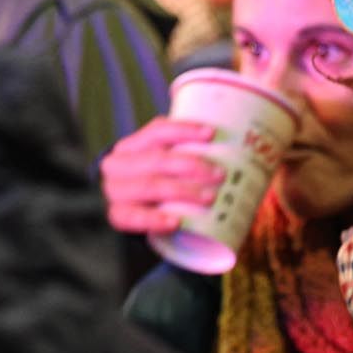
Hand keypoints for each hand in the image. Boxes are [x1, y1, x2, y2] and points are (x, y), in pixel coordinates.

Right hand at [99, 118, 224, 234]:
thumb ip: (187, 149)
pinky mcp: (117, 215)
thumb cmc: (159, 180)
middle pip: (158, 159)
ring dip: (183, 191)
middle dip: (192, 165)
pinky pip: (134, 217)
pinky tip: (176, 222)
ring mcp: (115, 190)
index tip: (211, 133)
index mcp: (131, 145)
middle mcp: (117, 164)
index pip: (157, 131)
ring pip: (150, 186)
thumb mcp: (166, 160)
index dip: (184, 130)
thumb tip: (236, 139)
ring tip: (210, 198)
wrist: (134, 211)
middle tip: (220, 174)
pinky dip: (155, 219)